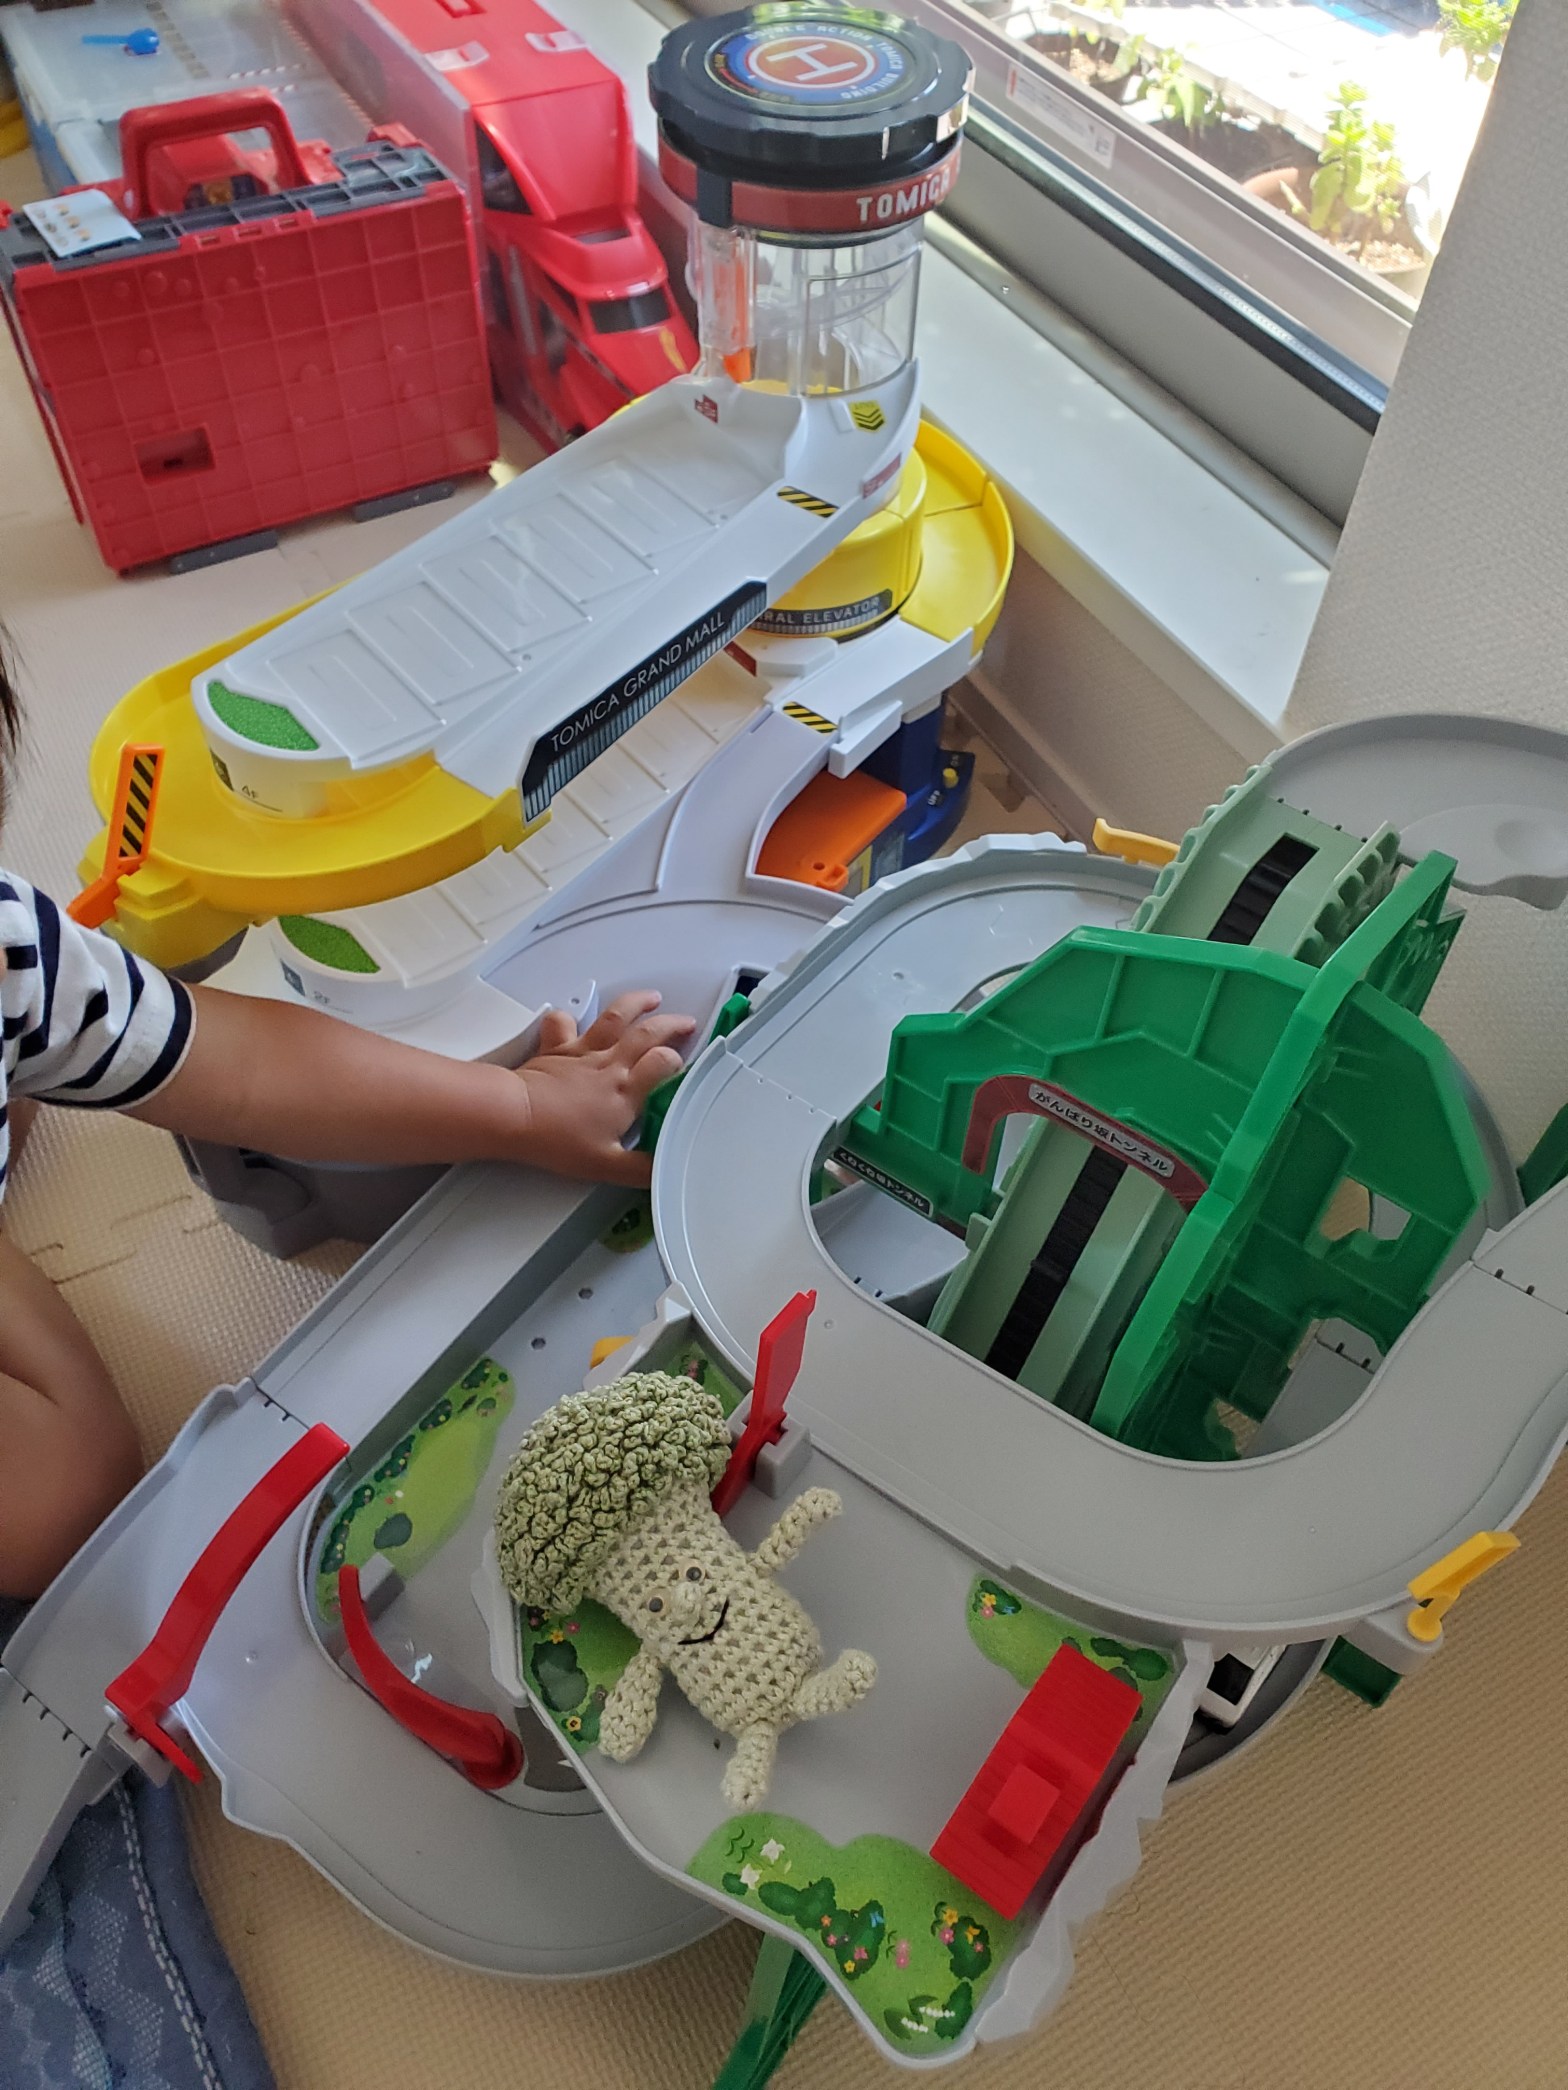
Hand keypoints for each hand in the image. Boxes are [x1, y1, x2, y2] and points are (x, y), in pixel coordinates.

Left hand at [515, 991, 694, 1185]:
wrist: (515, 1116)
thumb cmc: (558, 1140)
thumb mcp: (606, 1166)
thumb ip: (640, 1170)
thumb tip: (664, 1174)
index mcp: (627, 1091)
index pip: (664, 1063)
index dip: (678, 1061)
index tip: (684, 1065)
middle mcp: (610, 1064)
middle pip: (648, 1032)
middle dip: (672, 1024)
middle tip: (687, 1023)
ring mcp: (583, 1051)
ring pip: (616, 1017)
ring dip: (636, 1004)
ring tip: (651, 998)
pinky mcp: (557, 1047)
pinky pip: (565, 1022)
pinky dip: (570, 1017)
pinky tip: (575, 1017)